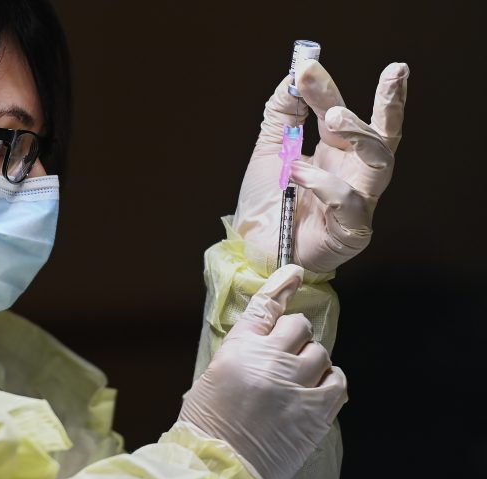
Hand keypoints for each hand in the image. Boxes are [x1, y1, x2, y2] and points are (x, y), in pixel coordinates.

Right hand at [179, 264, 346, 478]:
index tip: (294, 273)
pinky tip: (316, 389)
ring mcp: (295, 386)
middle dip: (294, 336)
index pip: (266, 306)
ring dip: (311, 361)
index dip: (282, 285)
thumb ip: (244, 348)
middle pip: (298, 326)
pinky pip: (337, 381)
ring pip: (320, 352)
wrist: (219, 465)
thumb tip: (270, 332)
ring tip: (298, 379)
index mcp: (239, 349)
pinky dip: (329, 381)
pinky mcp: (315, 412)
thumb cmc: (210, 422)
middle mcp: (269, 361)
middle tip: (285, 355)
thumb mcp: (215, 373)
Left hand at [233, 60, 409, 272]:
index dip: (328, 88)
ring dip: (360, 134)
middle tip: (384, 75)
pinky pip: (351, 201)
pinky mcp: (351, 230)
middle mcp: (351, 173)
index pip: (343, 114)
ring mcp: (357, 201)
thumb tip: (293, 77)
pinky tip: (298, 175)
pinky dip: (324, 183)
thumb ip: (283, 115)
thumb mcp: (270, 152)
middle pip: (382, 134)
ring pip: (381, 162)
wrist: (252, 251)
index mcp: (334, 153)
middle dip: (387, 103)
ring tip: (330, 119)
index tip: (306, 65)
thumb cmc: (266, 205)